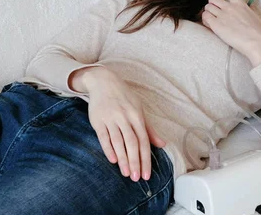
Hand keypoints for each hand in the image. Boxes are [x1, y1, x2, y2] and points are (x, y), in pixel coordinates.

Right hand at [78, 67, 165, 181]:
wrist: (103, 81)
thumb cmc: (124, 97)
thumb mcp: (139, 109)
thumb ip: (149, 129)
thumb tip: (162, 144)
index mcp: (137, 116)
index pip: (143, 141)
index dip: (146, 158)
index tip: (146, 174)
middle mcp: (125, 117)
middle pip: (132, 143)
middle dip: (135, 161)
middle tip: (136, 178)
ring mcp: (111, 118)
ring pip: (118, 142)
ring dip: (123, 159)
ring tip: (126, 173)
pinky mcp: (98, 120)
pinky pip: (104, 137)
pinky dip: (108, 149)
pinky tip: (113, 160)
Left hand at [202, 0, 260, 66]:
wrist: (257, 42)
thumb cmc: (259, 32)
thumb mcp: (253, 14)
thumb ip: (244, 9)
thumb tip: (242, 11)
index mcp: (239, 2)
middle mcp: (229, 7)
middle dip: (212, 4)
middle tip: (215, 12)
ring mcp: (222, 15)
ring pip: (207, 7)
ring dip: (208, 12)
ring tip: (212, 20)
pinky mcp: (216, 25)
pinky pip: (205, 17)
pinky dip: (205, 20)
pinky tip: (210, 25)